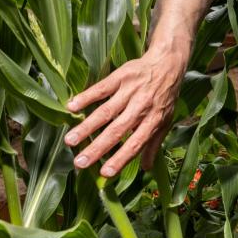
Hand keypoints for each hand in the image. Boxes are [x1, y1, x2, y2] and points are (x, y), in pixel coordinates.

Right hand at [64, 48, 185, 176]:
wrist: (167, 64)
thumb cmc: (164, 97)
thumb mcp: (165, 121)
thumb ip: (154, 144)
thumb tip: (146, 169)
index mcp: (153, 121)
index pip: (136, 143)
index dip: (121, 158)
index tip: (105, 173)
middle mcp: (142, 107)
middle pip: (117, 130)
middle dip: (98, 148)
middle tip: (79, 163)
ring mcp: (131, 91)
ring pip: (107, 111)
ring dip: (87, 126)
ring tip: (69, 140)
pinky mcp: (121, 76)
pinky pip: (102, 88)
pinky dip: (87, 96)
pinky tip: (71, 106)